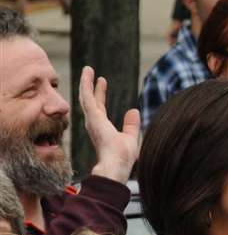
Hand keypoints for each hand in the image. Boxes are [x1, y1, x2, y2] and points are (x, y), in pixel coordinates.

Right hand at [80, 67, 139, 182]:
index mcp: (101, 127)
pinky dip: (86, 85)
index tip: (101, 82)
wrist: (116, 165)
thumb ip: (131, 125)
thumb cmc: (123, 157)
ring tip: (87, 69)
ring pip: (86, 97)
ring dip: (86, 82)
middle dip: (91, 86)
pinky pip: (87, 97)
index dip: (100, 95)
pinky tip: (88, 75)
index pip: (100, 107)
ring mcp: (92, 120)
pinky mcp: (93, 117)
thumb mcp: (130, 137)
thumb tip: (134, 110)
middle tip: (91, 73)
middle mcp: (94, 123)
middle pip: (91, 100)